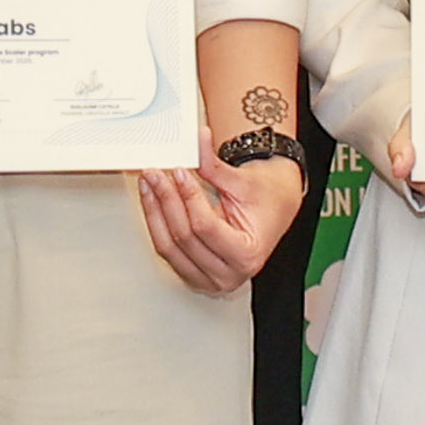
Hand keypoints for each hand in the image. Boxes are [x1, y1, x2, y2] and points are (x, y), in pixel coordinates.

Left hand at [135, 144, 305, 293]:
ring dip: (155, 212)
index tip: (179, 171)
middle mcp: (228, 275)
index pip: (205, 227)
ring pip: (168, 248)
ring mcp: (209, 279)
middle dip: (166, 201)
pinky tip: (153, 201)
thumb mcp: (243, 181)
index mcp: (247, 255)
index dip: (188, 196)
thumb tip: (196, 145)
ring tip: (149, 185)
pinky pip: (167, 251)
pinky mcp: (194, 273)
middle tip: (155, 174)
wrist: (275, 208)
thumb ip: (215, 166)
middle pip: (183, 238)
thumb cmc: (268, 199)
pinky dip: (158, 224)